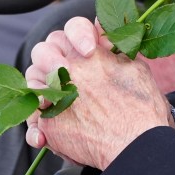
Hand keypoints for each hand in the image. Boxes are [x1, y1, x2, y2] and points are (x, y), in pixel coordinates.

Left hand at [25, 16, 172, 167]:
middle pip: (44, 50)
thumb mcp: (137, 68)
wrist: (136, 145)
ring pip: (32, 79)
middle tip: (64, 71)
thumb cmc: (142, 110)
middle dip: (51, 59)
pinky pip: (32, 116)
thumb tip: (106, 42)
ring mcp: (55, 96)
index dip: (79, 34)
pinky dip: (37, 123)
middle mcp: (68, 71)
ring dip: (40, 86)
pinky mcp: (49, 123)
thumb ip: (116, 52)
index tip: (89, 49)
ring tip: (53, 98)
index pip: (73, 28)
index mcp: (91, 53)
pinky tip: (46, 130)